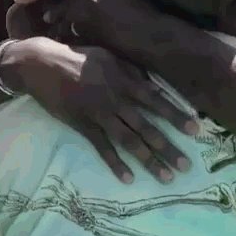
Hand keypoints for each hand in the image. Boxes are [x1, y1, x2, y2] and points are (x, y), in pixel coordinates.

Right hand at [3, 38, 196, 183]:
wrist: (40, 64)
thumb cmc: (79, 57)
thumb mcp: (110, 56)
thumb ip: (132, 71)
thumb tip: (154, 84)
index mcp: (125, 81)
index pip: (156, 101)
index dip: (176, 115)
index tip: (195, 130)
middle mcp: (115, 99)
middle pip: (146, 127)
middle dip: (167, 147)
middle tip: (186, 165)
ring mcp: (99, 114)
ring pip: (128, 141)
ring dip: (148, 160)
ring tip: (166, 177)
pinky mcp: (82, 125)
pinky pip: (102, 147)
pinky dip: (115, 163)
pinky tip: (129, 178)